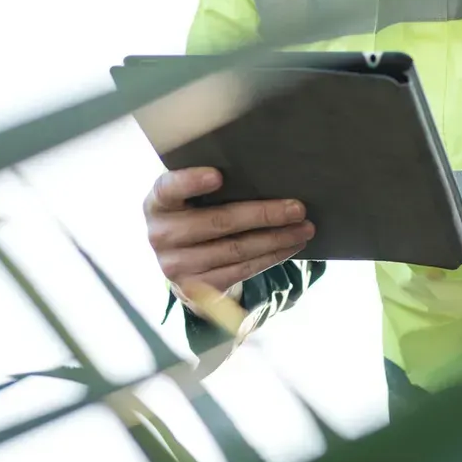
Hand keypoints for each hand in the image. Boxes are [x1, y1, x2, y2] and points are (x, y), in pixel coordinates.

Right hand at [142, 167, 312, 297]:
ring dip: (276, 239)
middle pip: (218, 222)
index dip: (192, 182)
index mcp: (157, 203)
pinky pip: (240, 271)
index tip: (218, 176)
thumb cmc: (194, 213)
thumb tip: (265, 172)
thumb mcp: (190, 196)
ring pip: (236, 250)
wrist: (181, 260)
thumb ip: (210, 184)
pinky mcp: (195, 288)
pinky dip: (270, 257)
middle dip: (264, 214)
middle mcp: (160, 235)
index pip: (169, 188)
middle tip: (298, 208)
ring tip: (304, 228)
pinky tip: (289, 246)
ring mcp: (175, 266)